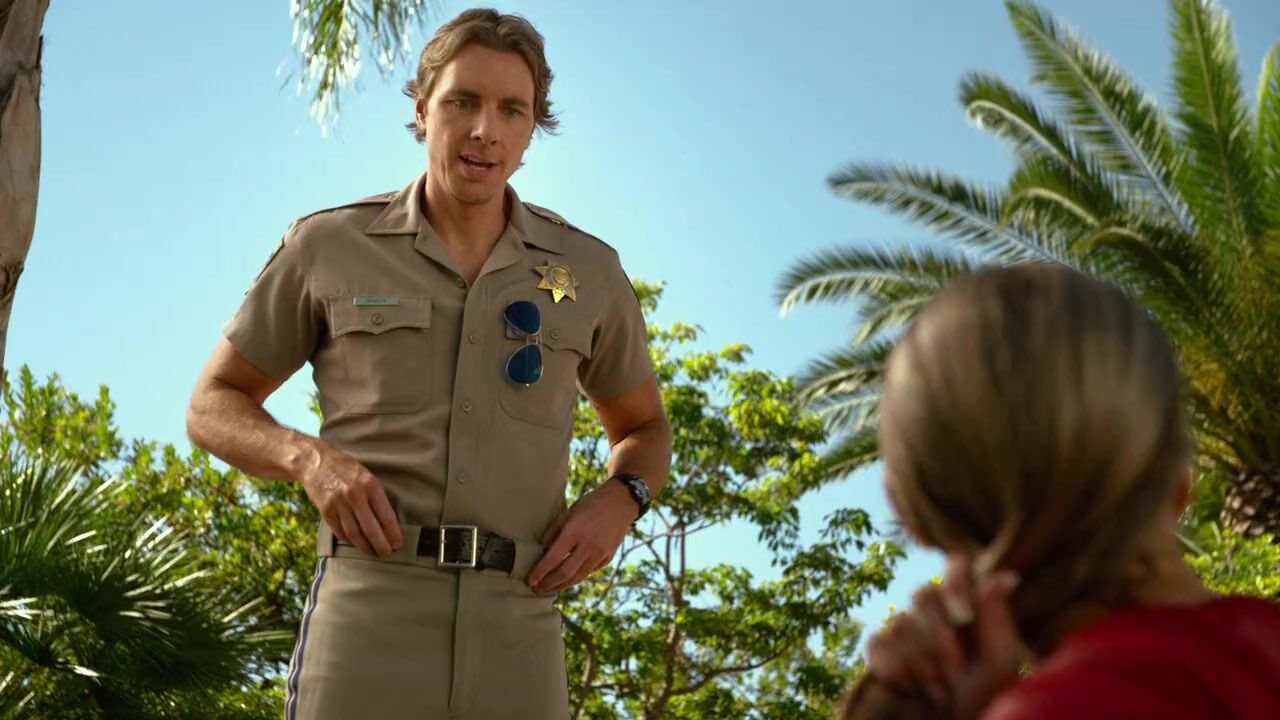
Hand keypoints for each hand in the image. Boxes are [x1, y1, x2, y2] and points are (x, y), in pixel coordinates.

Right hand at [299, 442, 402, 558]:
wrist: (315, 462)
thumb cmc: (346, 469)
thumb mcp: (367, 476)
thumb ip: (377, 496)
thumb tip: (391, 521)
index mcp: (370, 485)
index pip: (386, 516)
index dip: (393, 533)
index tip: (398, 544)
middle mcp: (354, 495)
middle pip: (371, 529)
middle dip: (381, 545)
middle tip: (387, 553)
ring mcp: (338, 504)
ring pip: (355, 534)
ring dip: (366, 547)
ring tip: (373, 552)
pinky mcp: (325, 511)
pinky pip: (340, 532)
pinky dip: (349, 540)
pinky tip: (356, 543)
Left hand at [527, 480, 636, 592]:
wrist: (621, 502)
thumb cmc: (592, 503)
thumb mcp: (569, 512)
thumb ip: (554, 531)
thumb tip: (542, 550)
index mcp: (575, 532)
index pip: (553, 558)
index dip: (540, 572)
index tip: (530, 580)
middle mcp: (589, 545)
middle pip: (565, 572)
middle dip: (549, 583)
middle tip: (536, 588)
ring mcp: (600, 553)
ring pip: (578, 577)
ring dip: (562, 585)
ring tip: (549, 588)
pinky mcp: (608, 557)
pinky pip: (589, 572)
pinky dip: (576, 578)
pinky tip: (567, 580)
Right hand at [865, 554, 1024, 718]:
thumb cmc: (988, 690)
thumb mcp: (1000, 656)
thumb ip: (996, 616)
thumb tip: (1007, 576)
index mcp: (965, 599)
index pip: (956, 564)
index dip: (955, 583)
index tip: (963, 618)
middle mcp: (933, 606)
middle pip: (923, 594)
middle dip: (941, 638)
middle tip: (958, 669)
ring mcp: (903, 624)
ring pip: (901, 623)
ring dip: (923, 663)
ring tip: (942, 690)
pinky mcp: (880, 645)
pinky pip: (877, 642)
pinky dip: (895, 667)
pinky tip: (912, 687)